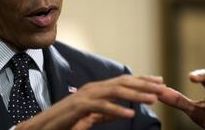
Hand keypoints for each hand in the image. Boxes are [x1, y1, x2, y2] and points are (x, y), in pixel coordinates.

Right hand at [16, 75, 164, 129]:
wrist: (42, 126)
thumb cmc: (66, 120)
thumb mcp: (91, 116)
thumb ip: (107, 112)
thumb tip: (124, 111)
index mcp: (97, 88)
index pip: (123, 80)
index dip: (142, 80)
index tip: (159, 81)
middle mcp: (93, 88)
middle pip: (123, 82)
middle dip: (144, 84)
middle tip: (162, 87)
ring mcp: (85, 96)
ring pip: (115, 91)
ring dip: (135, 95)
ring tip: (152, 99)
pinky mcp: (79, 107)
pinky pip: (101, 107)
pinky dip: (116, 110)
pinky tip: (130, 114)